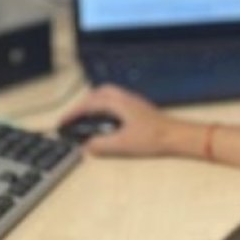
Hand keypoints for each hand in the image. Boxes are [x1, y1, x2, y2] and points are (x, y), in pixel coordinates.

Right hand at [61, 83, 199, 156]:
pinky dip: (104, 106)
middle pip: (98, 93)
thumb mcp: (123, 144)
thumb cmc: (152, 137)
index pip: (90, 103)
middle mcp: (125, 97)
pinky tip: (106, 120)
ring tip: (86, 118)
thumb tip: (85, 146)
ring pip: (108, 94)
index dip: (74, 112)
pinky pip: (116, 100)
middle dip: (83, 103)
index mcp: (118, 103)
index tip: (63, 122)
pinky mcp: (139, 108)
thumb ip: (101, 145)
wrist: (177, 136)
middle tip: (74, 117)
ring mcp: (133, 101)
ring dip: (94, 103)